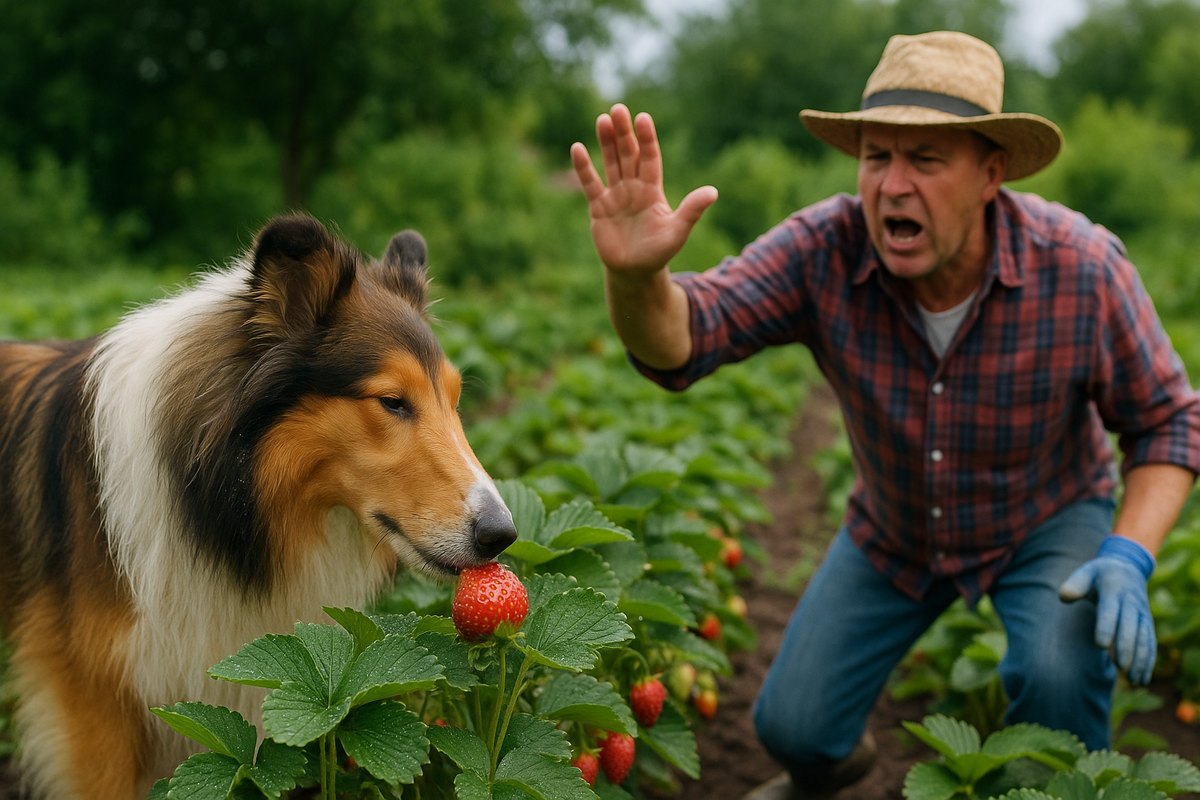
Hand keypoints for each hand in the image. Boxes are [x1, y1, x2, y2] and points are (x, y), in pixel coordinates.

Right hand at [569, 104, 717, 274]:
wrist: (635, 271)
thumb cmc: (659, 252)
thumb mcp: (678, 232)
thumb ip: (692, 211)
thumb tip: (713, 192)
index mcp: (653, 190)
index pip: (650, 158)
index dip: (646, 139)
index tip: (642, 118)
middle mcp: (634, 187)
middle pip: (628, 155)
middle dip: (623, 133)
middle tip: (618, 109)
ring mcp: (615, 195)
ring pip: (610, 163)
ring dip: (606, 142)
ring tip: (603, 120)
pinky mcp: (598, 207)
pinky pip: (590, 184)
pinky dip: (584, 168)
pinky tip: (578, 148)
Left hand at [1058, 535, 1156, 684]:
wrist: (1126, 568)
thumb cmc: (1099, 574)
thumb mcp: (1086, 572)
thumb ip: (1075, 584)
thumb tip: (1063, 596)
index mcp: (1114, 590)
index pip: (1110, 611)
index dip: (1107, 628)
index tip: (1101, 645)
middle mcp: (1131, 603)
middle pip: (1131, 628)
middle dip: (1126, 647)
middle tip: (1119, 667)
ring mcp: (1142, 613)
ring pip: (1144, 638)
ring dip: (1140, 659)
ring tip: (1132, 680)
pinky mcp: (1147, 623)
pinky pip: (1150, 643)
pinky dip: (1148, 660)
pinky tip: (1142, 678)